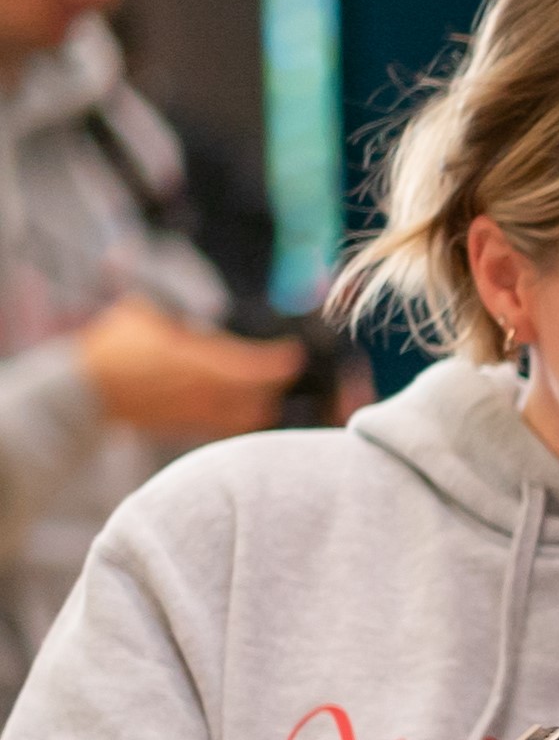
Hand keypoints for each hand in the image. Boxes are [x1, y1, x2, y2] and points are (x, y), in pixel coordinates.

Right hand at [77, 296, 302, 435]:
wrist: (84, 390)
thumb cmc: (112, 348)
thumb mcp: (145, 315)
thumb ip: (175, 314)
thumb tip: (193, 311)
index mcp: (198, 362)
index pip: (255, 367)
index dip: (281, 361)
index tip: (294, 353)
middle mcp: (204, 392)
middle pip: (260, 399)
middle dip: (276, 387)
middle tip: (283, 371)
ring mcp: (195, 413)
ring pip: (245, 418)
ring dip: (261, 405)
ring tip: (267, 392)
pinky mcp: (184, 427)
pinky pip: (224, 427)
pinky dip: (239, 418)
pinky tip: (240, 407)